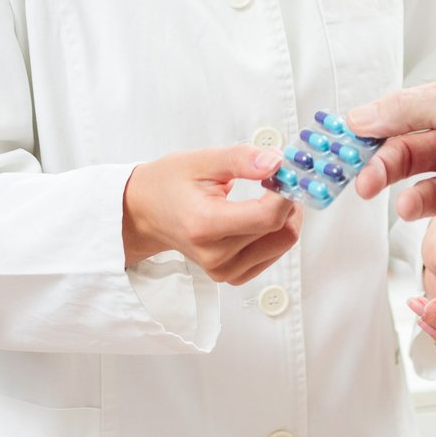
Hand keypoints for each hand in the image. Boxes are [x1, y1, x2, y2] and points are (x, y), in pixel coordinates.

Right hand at [121, 145, 303, 284]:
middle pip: (279, 232)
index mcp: (205, 225)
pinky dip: (275, 232)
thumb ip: (241, 160)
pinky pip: (272, 255)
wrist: (146, 212)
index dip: (286, 192)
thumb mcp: (202, 160)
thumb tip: (276, 162)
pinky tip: (260, 214)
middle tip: (280, 178)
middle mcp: (215, 255)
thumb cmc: (170, 183)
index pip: (266, 217)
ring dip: (286, 217)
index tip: (287, 172)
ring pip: (281, 244)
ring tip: (269, 193)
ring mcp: (223, 270)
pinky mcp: (230, 276)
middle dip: (289, 201)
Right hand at [349, 76, 435, 247]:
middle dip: (383, 169)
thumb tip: (362, 114)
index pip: (404, 118)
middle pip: (407, 156)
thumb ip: (409, 109)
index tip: (345, 145)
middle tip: (361, 182)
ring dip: (411, 198)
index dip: (374, 131)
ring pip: (423, 193)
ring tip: (410, 204)